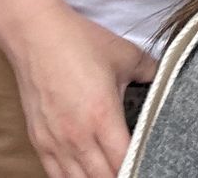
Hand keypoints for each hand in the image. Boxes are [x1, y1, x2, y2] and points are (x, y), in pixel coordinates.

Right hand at [4, 4, 159, 177]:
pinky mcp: (39, 140)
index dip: (139, 165)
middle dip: (120, 174)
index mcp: (102, 117)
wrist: (35, 34)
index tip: (147, 161)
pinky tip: (82, 173)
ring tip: (108, 171)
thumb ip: (149, 71)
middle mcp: (78, 136)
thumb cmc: (77, 41)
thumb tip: (162, 79)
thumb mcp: (124, 53)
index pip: (125, 162)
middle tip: (131, 167)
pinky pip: (55, 174)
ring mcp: (55, 141)